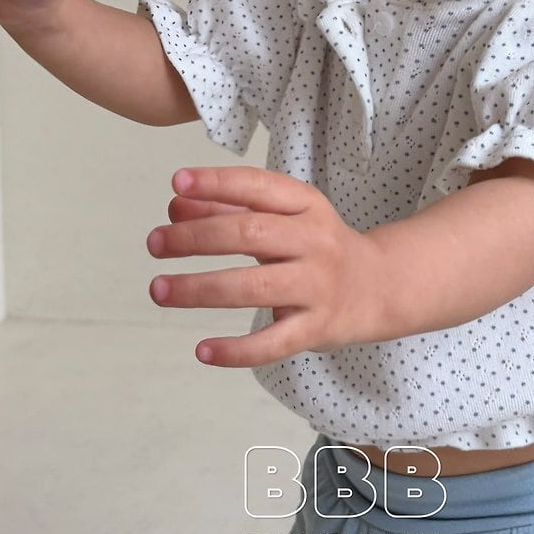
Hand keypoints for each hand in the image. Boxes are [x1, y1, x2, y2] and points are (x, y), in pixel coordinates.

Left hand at [146, 166, 382, 367]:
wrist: (378, 287)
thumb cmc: (316, 246)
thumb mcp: (283, 218)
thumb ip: (229, 210)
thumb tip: (175, 206)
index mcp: (307, 204)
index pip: (258, 187)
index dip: (217, 183)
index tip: (177, 183)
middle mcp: (315, 241)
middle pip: (250, 236)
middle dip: (196, 238)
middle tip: (154, 243)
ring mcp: (317, 286)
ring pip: (254, 288)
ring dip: (200, 289)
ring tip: (159, 290)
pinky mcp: (317, 329)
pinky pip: (273, 344)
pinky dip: (236, 349)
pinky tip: (202, 351)